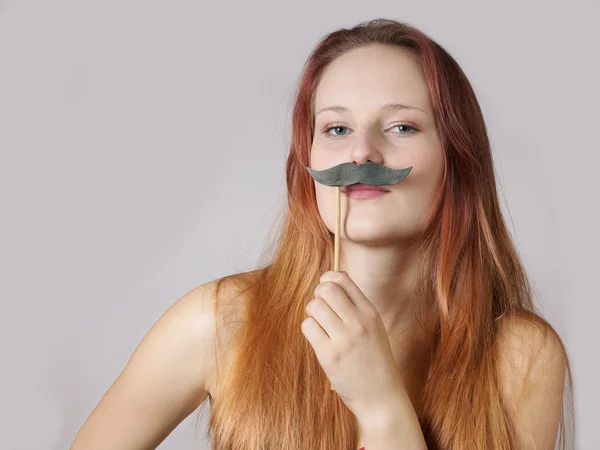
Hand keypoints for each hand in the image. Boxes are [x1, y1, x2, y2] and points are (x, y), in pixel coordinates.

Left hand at [301, 270, 405, 426]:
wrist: (381, 398)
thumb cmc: (375, 361)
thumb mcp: (374, 327)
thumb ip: (357, 304)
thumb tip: (336, 276)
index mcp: (370, 313)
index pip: (342, 279)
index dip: (328, 280)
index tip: (326, 292)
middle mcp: (358, 322)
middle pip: (325, 289)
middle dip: (318, 295)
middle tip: (321, 310)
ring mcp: (344, 339)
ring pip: (314, 306)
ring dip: (312, 313)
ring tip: (320, 326)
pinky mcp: (329, 356)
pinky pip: (308, 327)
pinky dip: (309, 329)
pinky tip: (318, 339)